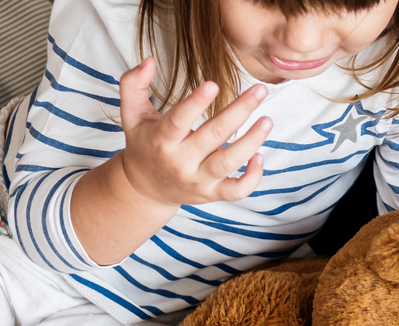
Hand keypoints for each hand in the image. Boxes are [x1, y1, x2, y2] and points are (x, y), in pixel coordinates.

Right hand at [117, 57, 271, 207]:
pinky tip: (259, 155)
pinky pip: (236, 191)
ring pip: (229, 162)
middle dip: (239, 112)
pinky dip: (252, 177)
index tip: (213, 84)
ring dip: (252, 141)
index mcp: (161, 140)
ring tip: (267, 120)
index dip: (196, 103)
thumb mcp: (131, 115)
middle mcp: (180, 162)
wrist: (144, 189)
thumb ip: (133, 84)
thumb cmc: (144, 145)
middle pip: (213, 136)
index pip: (178, 121)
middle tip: (259, 90)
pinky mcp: (210, 193)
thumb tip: (148, 60)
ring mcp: (197, 180)